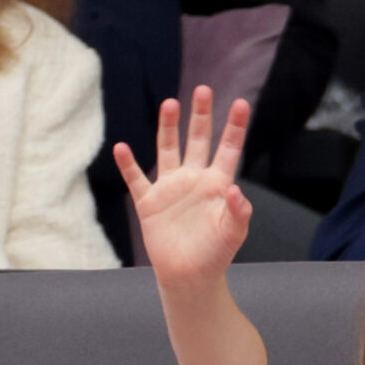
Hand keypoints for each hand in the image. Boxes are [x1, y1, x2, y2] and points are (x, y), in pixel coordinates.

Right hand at [116, 87, 253, 284]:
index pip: (229, 148)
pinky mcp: (149, 203)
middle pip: (197, 140)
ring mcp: (170, 188)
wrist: (190, 275)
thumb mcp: (234, 232)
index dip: (235, 127)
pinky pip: (136, 180)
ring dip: (168, 128)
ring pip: (168, 150)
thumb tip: (235, 190)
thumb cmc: (216, 253)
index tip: (242, 103)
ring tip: (170, 103)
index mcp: (218, 183)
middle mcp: (194, 179)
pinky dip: (129, 165)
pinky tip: (122, 148)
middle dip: (201, 115)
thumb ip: (238, 212)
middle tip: (203, 89)